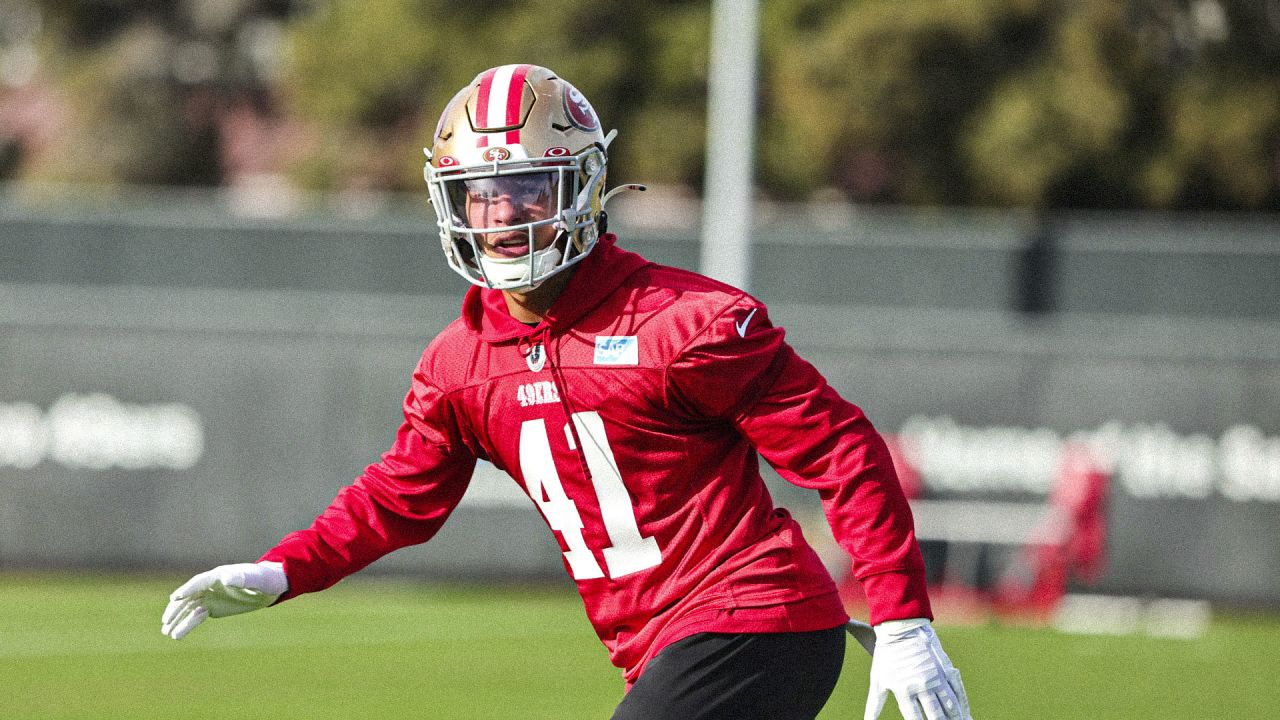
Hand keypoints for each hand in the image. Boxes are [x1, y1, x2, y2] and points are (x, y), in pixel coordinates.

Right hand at [161, 561, 287, 639]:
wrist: (268, 587)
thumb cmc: (262, 579)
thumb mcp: (255, 579)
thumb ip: (241, 578)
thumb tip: (227, 578)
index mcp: (217, 576)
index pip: (198, 582)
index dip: (187, 589)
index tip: (174, 597)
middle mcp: (209, 586)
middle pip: (188, 597)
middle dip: (176, 609)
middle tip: (165, 621)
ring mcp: (209, 598)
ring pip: (189, 609)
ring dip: (177, 620)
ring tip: (165, 632)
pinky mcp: (212, 608)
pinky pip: (196, 617)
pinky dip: (187, 624)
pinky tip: (178, 635)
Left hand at [864, 618, 971, 719]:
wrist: (900, 627)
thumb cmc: (886, 655)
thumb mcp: (878, 679)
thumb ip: (874, 705)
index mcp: (904, 690)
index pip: (914, 718)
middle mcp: (921, 685)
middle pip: (935, 715)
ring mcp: (935, 677)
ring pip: (949, 705)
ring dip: (955, 717)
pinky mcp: (945, 669)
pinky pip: (957, 691)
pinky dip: (962, 705)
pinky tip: (965, 715)